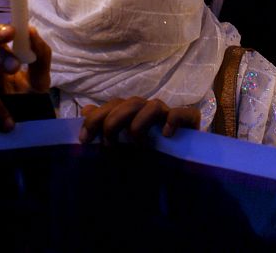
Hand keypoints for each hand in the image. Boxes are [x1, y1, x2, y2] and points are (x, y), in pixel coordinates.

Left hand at [79, 97, 199, 144]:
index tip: (84, 140)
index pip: (112, 104)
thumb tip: (85, 110)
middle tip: (109, 145)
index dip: (95, 119)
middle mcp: (150, 109)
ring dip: (139, 125)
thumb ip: (104, 125)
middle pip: (130, 103)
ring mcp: (170, 114)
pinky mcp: (190, 122)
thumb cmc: (148, 156)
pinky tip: (165, 135)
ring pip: (153, 106)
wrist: (181, 172)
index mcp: (134, 112)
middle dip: (113, 122)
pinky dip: (172, 121)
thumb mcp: (122, 143)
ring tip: (138, 145)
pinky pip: (182, 113)